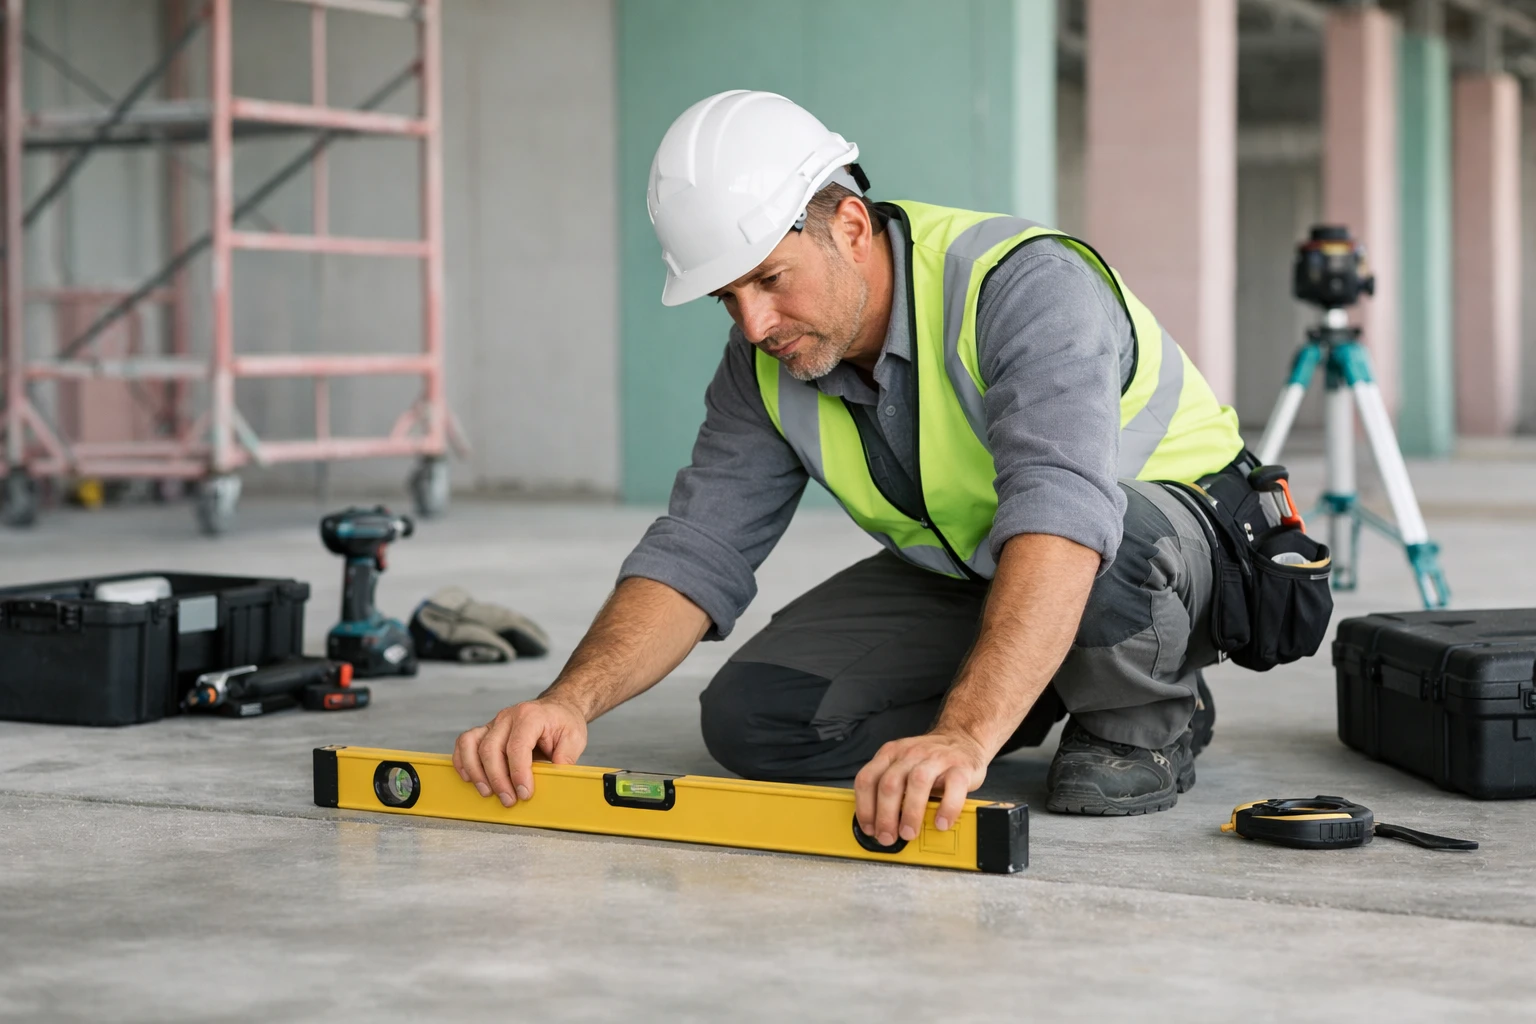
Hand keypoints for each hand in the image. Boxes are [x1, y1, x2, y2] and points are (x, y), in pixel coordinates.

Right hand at [453, 697, 587, 807]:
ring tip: (487, 792)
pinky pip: (465, 743)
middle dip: (498, 779)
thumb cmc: (564, 722)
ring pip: (472, 745)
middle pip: (491, 748)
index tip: (524, 793)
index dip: (518, 773)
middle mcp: (508, 717)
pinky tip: (470, 778)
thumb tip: (554, 782)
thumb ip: (564, 759)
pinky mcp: (486, 731)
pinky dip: (463, 761)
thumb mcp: (574, 739)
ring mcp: (494, 723)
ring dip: (476, 772)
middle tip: (509, 800)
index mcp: (530, 716)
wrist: (557, 708)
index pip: (518, 746)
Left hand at [854, 731, 988, 846]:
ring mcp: (936, 758)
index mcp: (890, 754)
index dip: (864, 808)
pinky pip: (953, 786)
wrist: (962, 740)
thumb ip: (891, 790)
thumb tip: (878, 825)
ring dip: (910, 813)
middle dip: (885, 816)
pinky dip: (947, 808)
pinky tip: (941, 823)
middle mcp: (910, 753)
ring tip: (909, 833)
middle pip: (890, 783)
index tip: (869, 828)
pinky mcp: (961, 767)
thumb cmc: (929, 761)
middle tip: (888, 837)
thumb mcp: (903, 767)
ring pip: (918, 782)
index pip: (867, 779)